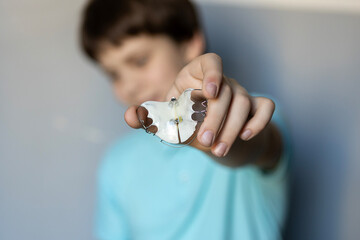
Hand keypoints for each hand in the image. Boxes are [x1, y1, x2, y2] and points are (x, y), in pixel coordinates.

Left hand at [125, 53, 274, 157]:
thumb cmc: (188, 122)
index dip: (213, 72)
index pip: (211, 61)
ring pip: (244, 102)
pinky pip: (266, 108)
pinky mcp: (256, 107)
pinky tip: (246, 136)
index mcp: (198, 76)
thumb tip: (129, 117)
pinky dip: (259, 121)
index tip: (210, 92)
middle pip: (226, 91)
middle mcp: (223, 81)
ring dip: (232, 128)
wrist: (213, 136)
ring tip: (217, 150)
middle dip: (215, 119)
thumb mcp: (169, 120)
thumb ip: (151, 118)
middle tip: (203, 143)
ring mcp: (242, 92)